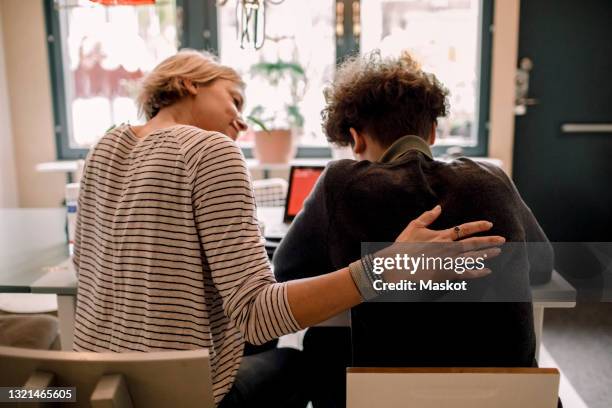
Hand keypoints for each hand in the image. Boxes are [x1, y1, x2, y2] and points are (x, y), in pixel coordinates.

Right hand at [380, 205, 504, 280]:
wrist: (398, 265)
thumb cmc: (404, 246)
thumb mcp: (413, 227)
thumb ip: (427, 216)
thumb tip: (438, 207)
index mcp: (441, 236)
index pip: (464, 229)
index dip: (478, 226)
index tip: (489, 224)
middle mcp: (448, 248)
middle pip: (473, 244)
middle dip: (489, 241)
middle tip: (503, 240)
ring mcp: (448, 262)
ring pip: (472, 258)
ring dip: (486, 254)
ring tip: (497, 252)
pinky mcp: (446, 273)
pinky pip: (466, 273)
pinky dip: (477, 272)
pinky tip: (487, 271)